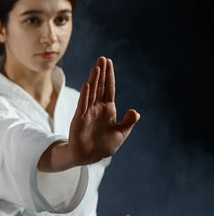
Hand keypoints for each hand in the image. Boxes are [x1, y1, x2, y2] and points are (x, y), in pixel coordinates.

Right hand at [40, 57, 139, 171]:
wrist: (88, 157)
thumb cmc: (104, 146)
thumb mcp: (121, 134)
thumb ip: (128, 122)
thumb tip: (135, 111)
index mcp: (108, 109)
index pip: (109, 89)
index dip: (109, 76)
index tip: (109, 62)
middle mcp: (97, 108)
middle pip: (100, 86)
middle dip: (101, 72)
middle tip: (102, 58)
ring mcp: (88, 112)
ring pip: (92, 92)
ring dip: (94, 79)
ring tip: (96, 67)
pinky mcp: (80, 119)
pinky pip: (83, 104)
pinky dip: (86, 94)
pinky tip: (88, 84)